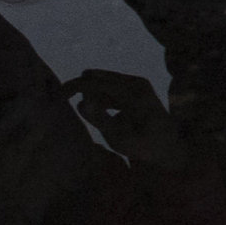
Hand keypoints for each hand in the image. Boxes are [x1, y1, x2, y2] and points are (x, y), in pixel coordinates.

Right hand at [65, 68, 188, 166]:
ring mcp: (137, 83)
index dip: (73, 87)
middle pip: (94, 77)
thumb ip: (100, 119)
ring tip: (101, 120)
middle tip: (78, 112)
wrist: (169, 147)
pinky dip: (99, 98)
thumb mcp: (120, 139)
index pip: (95, 82)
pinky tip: (104, 114)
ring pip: (100, 81)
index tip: (56, 96)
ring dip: (92, 97)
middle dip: (81, 91)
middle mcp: (137, 82)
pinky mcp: (135, 87)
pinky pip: (107, 86)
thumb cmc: (144, 147)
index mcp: (135, 93)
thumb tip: (81, 102)